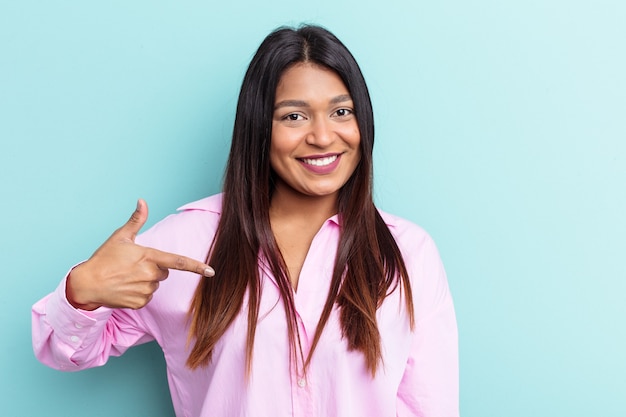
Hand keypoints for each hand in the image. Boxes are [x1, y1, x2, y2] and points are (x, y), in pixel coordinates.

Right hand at [66, 199, 213, 310]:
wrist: (86, 284)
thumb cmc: (104, 259)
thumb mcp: (120, 237)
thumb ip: (136, 220)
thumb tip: (142, 200)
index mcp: (149, 256)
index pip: (178, 261)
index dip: (197, 267)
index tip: (211, 271)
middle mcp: (150, 274)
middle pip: (164, 272)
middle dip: (153, 269)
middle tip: (133, 267)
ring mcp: (145, 290)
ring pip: (155, 285)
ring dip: (146, 282)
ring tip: (126, 277)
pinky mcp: (140, 303)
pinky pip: (147, 297)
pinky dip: (138, 294)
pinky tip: (124, 289)